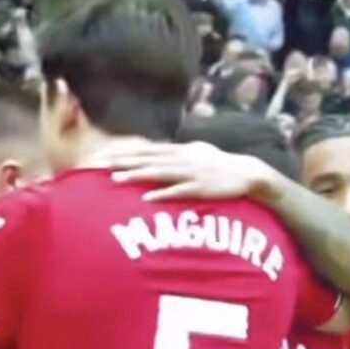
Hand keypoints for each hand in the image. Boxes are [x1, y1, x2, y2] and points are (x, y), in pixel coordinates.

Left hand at [90, 140, 267, 201]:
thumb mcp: (197, 152)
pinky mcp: (201, 189)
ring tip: (116, 180)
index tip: (105, 156)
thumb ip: (177, 152)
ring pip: (159, 173)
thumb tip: (158, 151)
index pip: (147, 150)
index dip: (125, 153)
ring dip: (137, 176)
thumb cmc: (221, 165)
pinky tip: (147, 198)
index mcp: (181, 151)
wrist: (248, 173)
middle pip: (148, 159)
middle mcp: (183, 159)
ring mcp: (192, 174)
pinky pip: (179, 192)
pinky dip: (163, 194)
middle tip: (101, 166)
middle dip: (123, 162)